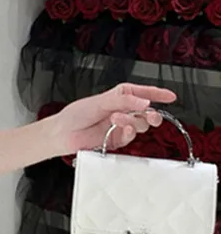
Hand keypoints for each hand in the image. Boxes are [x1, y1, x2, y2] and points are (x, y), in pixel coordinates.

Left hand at [48, 82, 177, 155]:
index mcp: (119, 97)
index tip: (171, 96)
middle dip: (151, 114)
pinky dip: (128, 132)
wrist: (63, 133)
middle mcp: (122, 111)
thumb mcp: (100, 101)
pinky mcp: (116, 140)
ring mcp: (120, 126)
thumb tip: (144, 101)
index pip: (142, 93)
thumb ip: (123, 100)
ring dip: (131, 121)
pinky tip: (121, 129)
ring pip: (139, 125)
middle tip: (150, 115)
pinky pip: (130, 137)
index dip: (157, 94)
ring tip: (116, 119)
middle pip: (146, 112)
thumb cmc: (76, 114)